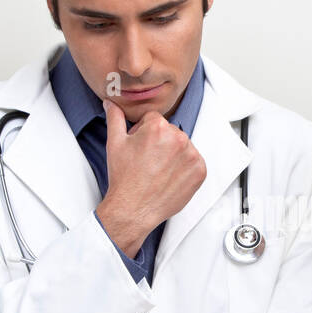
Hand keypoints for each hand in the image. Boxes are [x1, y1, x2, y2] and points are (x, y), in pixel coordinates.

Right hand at [95, 97, 205, 256]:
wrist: (134, 209)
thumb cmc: (124, 178)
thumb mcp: (115, 143)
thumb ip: (115, 118)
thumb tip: (111, 103)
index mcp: (158, 126)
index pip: (154, 120)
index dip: (144, 133)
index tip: (140, 149)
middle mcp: (179, 137)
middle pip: (170, 132)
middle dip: (160, 143)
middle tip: (147, 162)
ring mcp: (192, 155)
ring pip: (182, 147)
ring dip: (173, 155)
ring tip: (158, 171)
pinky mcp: (200, 171)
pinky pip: (194, 163)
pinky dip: (185, 169)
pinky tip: (169, 177)